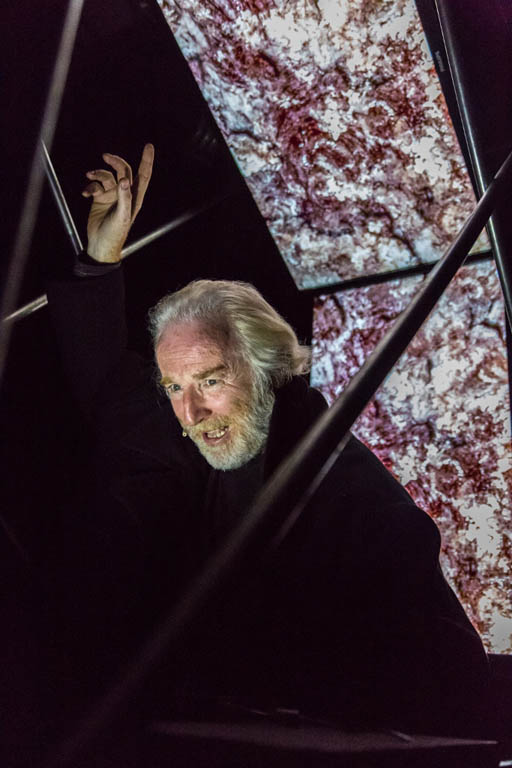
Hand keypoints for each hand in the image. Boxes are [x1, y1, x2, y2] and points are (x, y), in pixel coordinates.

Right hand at [82, 143, 153, 262]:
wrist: (100, 244)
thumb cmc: (115, 234)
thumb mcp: (122, 216)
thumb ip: (124, 197)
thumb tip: (125, 179)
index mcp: (135, 197)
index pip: (143, 175)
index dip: (146, 160)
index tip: (148, 146)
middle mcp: (124, 194)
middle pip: (123, 170)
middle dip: (115, 162)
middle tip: (106, 156)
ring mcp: (112, 195)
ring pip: (106, 176)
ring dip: (97, 174)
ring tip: (90, 176)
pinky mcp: (100, 198)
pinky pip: (95, 186)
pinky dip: (90, 187)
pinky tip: (86, 194)